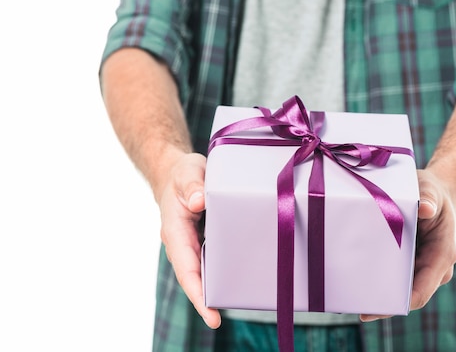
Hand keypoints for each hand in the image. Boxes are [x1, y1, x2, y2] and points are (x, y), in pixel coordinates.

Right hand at [157, 152, 221, 328]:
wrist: (179, 173)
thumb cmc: (182, 174)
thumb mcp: (187, 172)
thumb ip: (192, 185)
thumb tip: (200, 201)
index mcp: (175, 231)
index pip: (185, 267)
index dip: (197, 292)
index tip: (210, 313)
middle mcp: (183, 243)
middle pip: (194, 277)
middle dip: (206, 299)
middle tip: (220, 319)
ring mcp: (194, 244)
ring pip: (205, 270)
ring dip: (217, 287)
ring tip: (238, 302)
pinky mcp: (205, 240)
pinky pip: (214, 259)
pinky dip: (225, 269)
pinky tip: (243, 277)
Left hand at [361, 168, 455, 321]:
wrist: (438, 194)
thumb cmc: (434, 192)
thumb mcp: (431, 190)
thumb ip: (429, 197)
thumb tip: (425, 209)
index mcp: (442, 255)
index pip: (422, 289)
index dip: (399, 304)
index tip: (374, 310)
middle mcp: (433, 267)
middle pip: (407, 295)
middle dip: (383, 303)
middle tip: (355, 308)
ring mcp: (420, 267)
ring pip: (399, 289)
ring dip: (378, 293)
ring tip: (349, 298)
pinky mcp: (408, 263)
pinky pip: (393, 276)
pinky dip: (377, 279)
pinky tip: (355, 280)